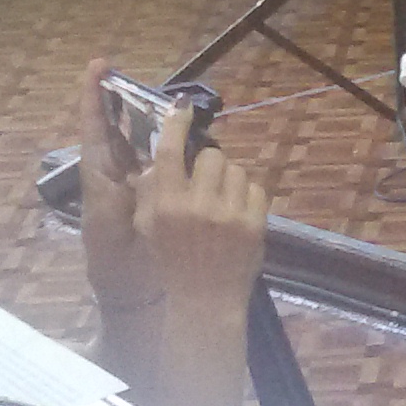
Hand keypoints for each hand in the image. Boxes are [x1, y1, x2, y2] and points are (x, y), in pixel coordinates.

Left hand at [73, 59, 158, 312]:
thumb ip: (130, 194)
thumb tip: (152, 166)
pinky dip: (174, 147)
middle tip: (136, 75)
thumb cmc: (120, 269)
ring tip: (168, 100)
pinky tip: (191, 138)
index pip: (96, 129)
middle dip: (124, 99)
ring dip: (152, 119)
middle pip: (117, 127)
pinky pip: (165, 163)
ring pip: (141, 141)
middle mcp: (116, 176)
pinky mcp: (156, 198)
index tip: (99, 65)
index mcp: (100, 179)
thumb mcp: (115, 229)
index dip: (95, 97)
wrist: (134, 302)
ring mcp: (136, 185)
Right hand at [131, 103, 267, 312]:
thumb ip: (152, 192)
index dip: (176, 123)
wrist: (204, 300)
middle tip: (206, 182)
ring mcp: (229, 214)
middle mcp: (197, 205)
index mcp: (166, 205)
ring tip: (222, 202)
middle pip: (211, 155)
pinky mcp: (254, 223)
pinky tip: (237, 215)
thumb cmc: (172, 262)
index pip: (170, 152)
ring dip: (229, 180)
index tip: (182, 106)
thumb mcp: (149, 227)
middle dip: (209, 164)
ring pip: (236, 170)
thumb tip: (161, 158)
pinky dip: (248, 197)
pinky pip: (256, 188)